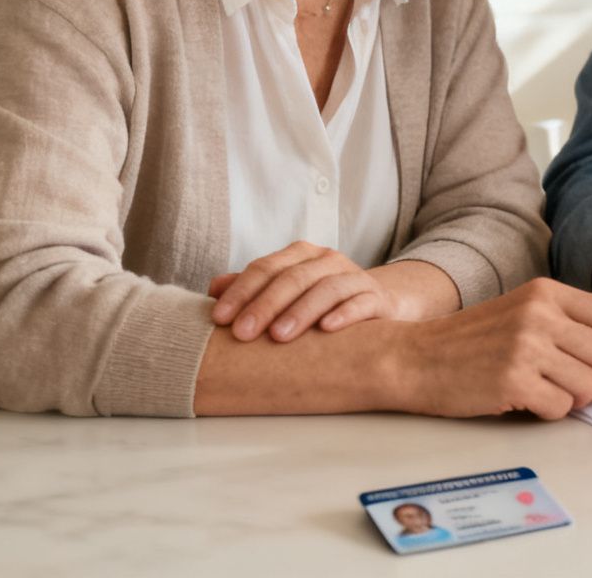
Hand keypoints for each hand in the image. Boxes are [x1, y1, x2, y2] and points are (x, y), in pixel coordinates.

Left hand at [209, 241, 412, 341]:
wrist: (377, 305)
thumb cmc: (319, 302)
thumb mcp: (285, 293)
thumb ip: (251, 289)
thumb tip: (213, 290)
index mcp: (300, 255)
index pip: (265, 268)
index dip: (241, 292)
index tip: (219, 319)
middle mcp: (327, 260)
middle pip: (293, 277)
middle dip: (265, 305)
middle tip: (242, 333)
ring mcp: (354, 277)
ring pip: (326, 289)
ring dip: (300, 312)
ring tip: (279, 336)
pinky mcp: (376, 298)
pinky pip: (361, 303)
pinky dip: (344, 314)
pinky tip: (327, 329)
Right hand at [395, 278, 591, 419]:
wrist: (413, 358)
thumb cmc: (471, 342)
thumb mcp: (523, 313)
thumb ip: (570, 325)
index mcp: (547, 292)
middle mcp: (540, 314)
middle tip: (588, 392)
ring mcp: (526, 346)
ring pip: (590, 386)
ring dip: (576, 400)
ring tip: (546, 391)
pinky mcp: (512, 380)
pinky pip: (560, 407)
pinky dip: (551, 412)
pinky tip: (526, 401)